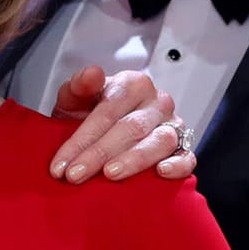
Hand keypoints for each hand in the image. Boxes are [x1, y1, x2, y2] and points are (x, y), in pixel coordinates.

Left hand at [49, 67, 195, 182]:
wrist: (102, 136)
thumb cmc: (89, 116)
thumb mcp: (75, 100)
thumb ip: (78, 86)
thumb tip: (92, 74)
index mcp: (133, 84)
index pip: (108, 110)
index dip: (82, 138)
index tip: (61, 163)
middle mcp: (156, 102)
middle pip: (130, 127)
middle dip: (99, 154)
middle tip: (75, 175)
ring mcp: (173, 124)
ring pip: (159, 141)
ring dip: (133, 160)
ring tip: (110, 174)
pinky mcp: (184, 147)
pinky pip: (187, 156)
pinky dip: (177, 165)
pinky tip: (160, 173)